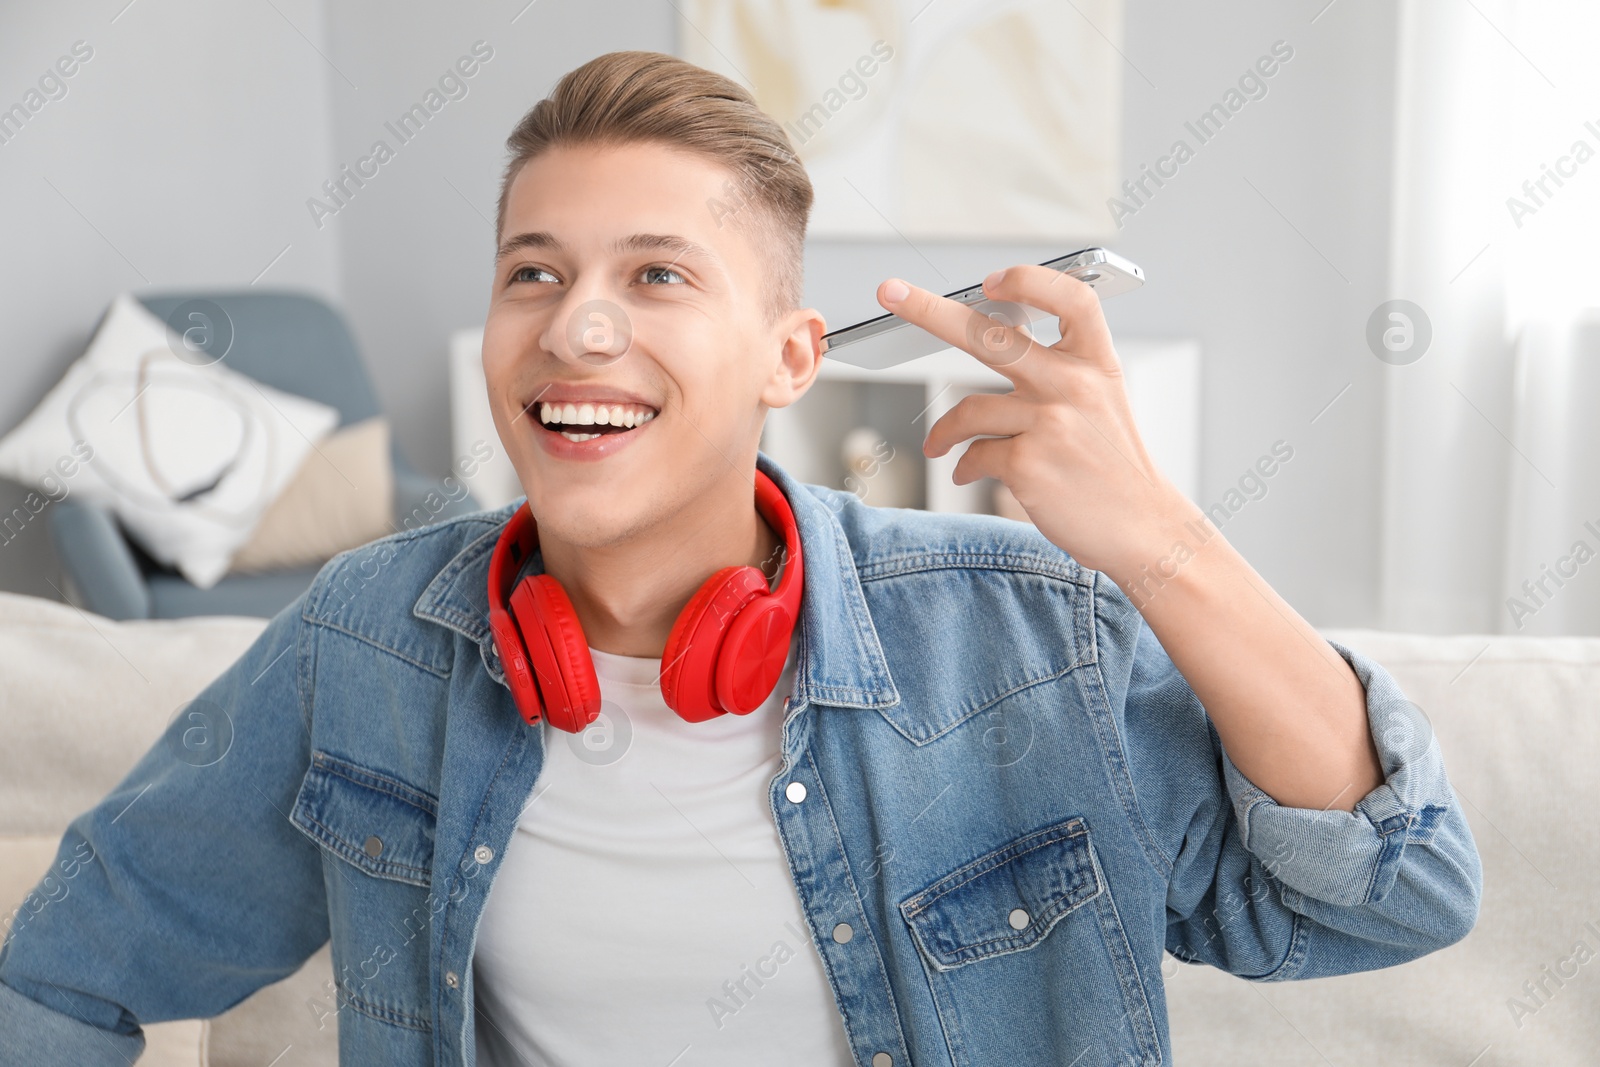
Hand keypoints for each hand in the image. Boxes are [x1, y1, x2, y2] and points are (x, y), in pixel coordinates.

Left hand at [878, 265, 1194, 579]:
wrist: (1143, 528)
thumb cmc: (1114, 466)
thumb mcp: (1104, 402)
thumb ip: (1059, 372)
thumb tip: (990, 343)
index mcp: (1097, 363)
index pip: (1070, 299)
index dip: (1029, 281)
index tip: (991, 281)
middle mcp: (1074, 386)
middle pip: (991, 336)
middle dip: (931, 310)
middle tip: (891, 292)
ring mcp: (1050, 423)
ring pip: (968, 409)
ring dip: (943, 432)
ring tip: (938, 446)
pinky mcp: (1028, 463)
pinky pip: (974, 453)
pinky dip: (963, 465)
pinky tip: (967, 473)